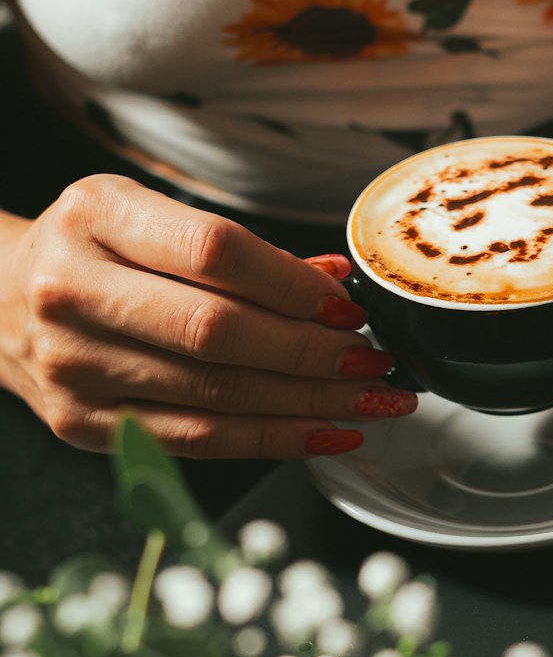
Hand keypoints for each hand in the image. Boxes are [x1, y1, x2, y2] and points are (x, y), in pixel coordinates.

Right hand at [0, 174, 416, 457]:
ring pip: (216, 394)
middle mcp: (73, 291)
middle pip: (218, 332)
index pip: (215, 253)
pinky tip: (326, 433)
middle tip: (375, 363)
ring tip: (370, 402)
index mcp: (95, 216)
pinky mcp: (84, 423)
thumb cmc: (91, 250)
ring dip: (309, 404)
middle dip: (313, 355)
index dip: (294, 286)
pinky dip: (273, 440)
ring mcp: (73, 365)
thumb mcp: (150, 216)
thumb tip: (335, 281)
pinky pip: (198, 440)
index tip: (347, 308)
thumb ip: (241, 250)